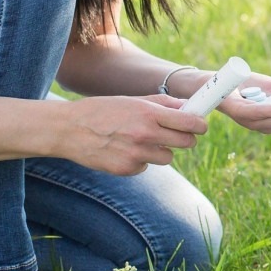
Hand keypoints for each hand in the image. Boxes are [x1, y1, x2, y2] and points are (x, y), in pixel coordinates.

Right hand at [63, 95, 206, 174]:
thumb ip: (162, 104)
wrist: (69, 129)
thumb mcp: (132, 100)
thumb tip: (188, 106)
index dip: (200, 124)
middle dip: (186, 138)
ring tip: (141, 140)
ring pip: (168, 157)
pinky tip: (124, 149)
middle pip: (186, 143)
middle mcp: (145, 135)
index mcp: (148, 113)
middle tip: (178, 133)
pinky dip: (141, 160)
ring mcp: (136, 155)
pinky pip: (146, 166)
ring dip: (161, 150)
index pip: (190, 122)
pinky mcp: (127, 169)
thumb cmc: (102, 110)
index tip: (200, 124)